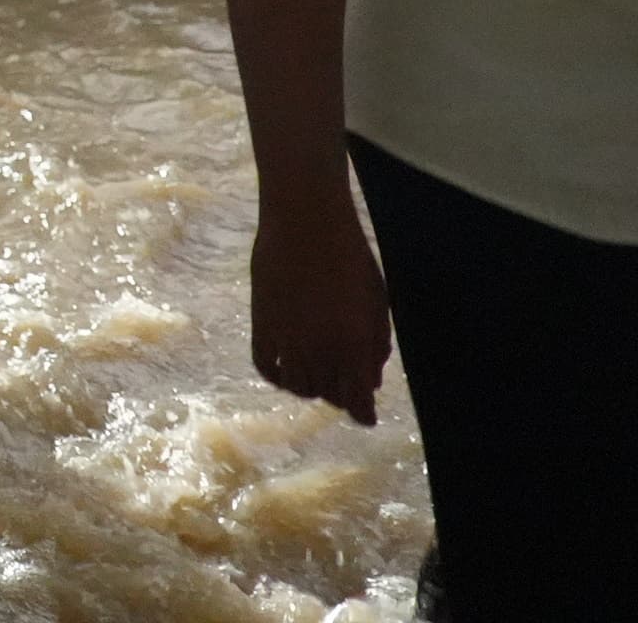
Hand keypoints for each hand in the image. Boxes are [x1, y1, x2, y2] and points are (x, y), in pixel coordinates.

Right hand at [249, 190, 391, 424]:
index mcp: (353, 344)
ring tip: (317, 377)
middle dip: (340, 396)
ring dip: (311, 388)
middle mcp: (318, 349)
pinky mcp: (261, 324)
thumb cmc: (350, 254)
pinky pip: (266, 366)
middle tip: (345, 388)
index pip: (357, 399)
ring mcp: (286, 338)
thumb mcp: (375, 299)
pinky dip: (277, 376)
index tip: (366, 418)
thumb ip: (375, 342)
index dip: (363, 413)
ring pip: (297, 386)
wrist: (304, 219)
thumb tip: (370, 378)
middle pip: (328, 394)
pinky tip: (287, 371)